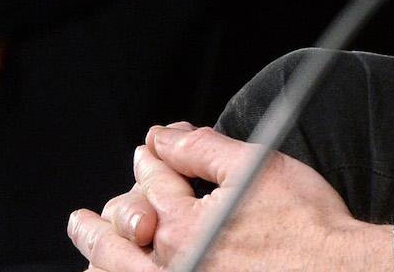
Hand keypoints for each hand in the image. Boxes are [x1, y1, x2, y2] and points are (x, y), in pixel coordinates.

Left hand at [67, 122, 389, 270]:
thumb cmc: (310, 227)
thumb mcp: (259, 167)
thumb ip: (204, 148)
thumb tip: (164, 135)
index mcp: (187, 227)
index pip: (154, 186)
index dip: (150, 163)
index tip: (148, 154)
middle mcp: (176, 267)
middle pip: (122, 240)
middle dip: (102, 221)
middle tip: (83, 219)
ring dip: (102, 264)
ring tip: (89, 260)